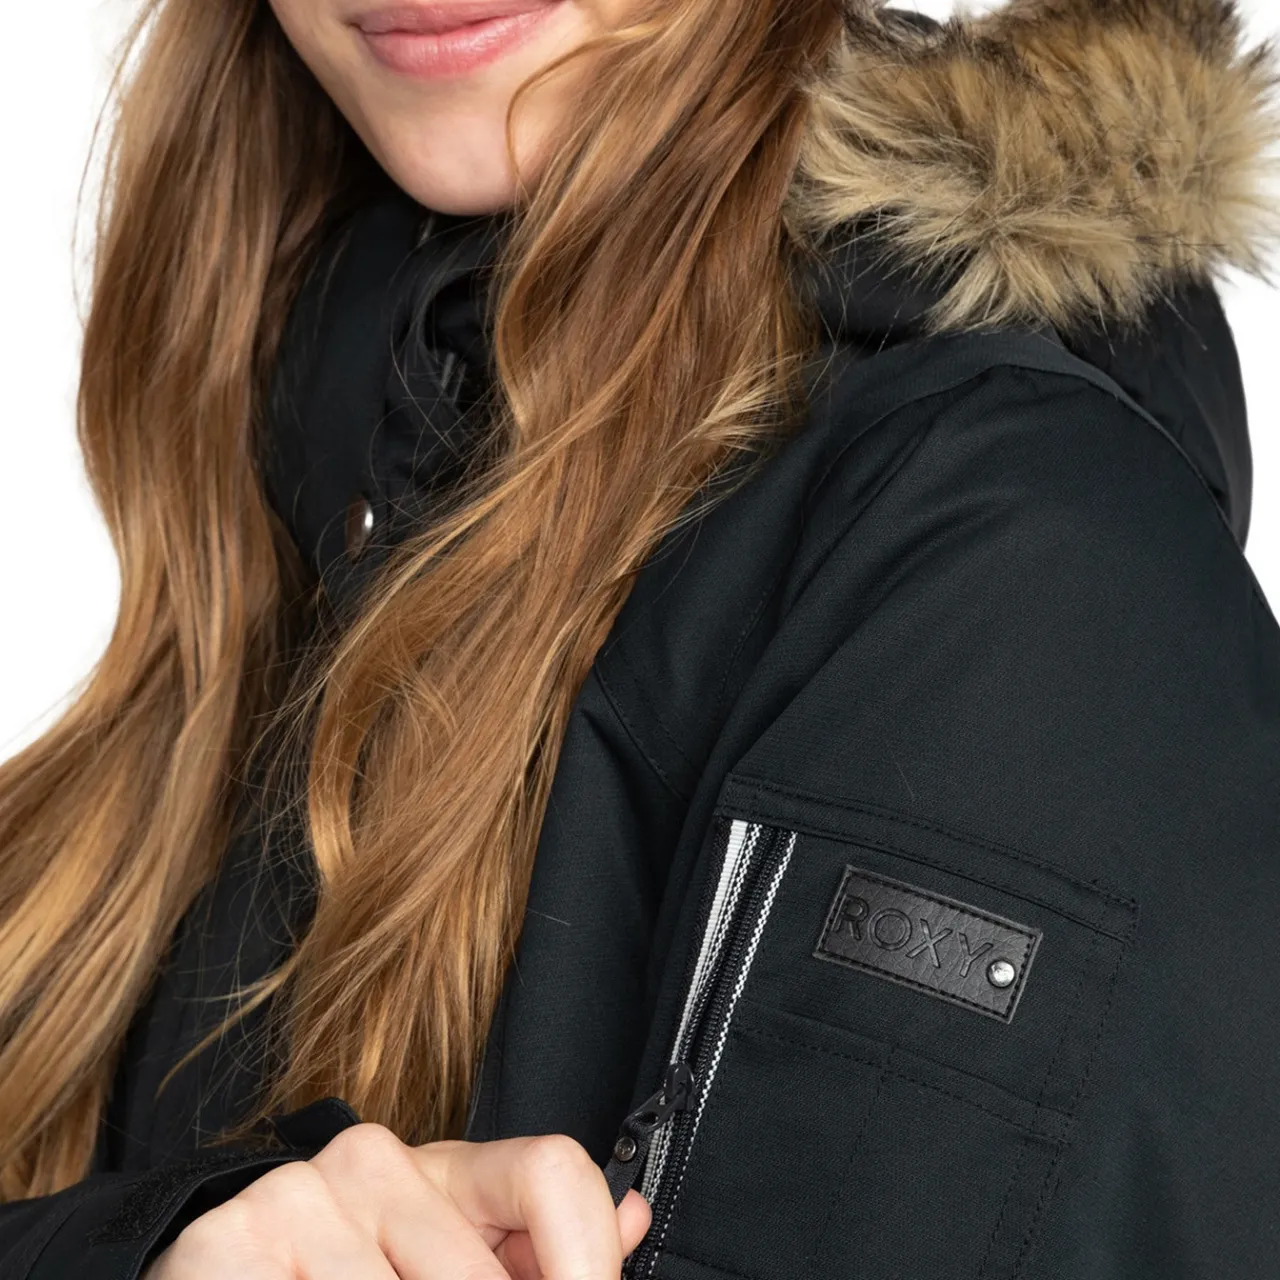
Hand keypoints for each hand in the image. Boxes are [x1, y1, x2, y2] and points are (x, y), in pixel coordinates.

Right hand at [140, 1126, 650, 1278]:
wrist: (214, 1272)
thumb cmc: (351, 1274)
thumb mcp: (447, 1256)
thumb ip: (535, 1248)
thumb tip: (634, 1219)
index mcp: (446, 1165)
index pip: (553, 1174)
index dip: (589, 1262)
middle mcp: (376, 1160)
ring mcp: (300, 1198)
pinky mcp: (229, 1245)